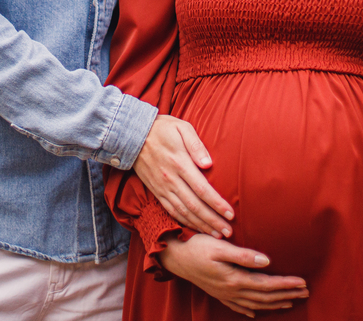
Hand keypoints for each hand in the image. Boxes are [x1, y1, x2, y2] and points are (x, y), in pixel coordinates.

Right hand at [134, 115, 234, 238]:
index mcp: (180, 163)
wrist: (133, 136)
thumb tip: (208, 164)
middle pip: (194, 206)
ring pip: (183, 212)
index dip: (217, 204)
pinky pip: (171, 211)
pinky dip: (184, 222)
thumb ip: (196, 145)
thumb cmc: (162, 129)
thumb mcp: (181, 128)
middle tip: (228, 232)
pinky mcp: (156, 192)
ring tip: (217, 234)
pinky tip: (195, 228)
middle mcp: (171, 179)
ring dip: (200, 225)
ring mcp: (162, 188)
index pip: (202, 189)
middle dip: (212, 220)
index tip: (230, 214)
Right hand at [159, 233, 308, 317]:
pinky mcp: (218, 293)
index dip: (286, 285)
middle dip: (287, 295)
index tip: (303, 283)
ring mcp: (224, 294)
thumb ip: (244, 255)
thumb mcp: (220, 246)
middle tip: (305, 292)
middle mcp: (231, 290)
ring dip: (275, 303)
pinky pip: (238, 307)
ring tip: (291, 301)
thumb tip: (267, 261)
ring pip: (255, 304)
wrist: (174, 256)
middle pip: (265, 297)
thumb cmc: (197, 246)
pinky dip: (251, 310)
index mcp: (235, 279)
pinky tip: (256, 312)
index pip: (267, 285)